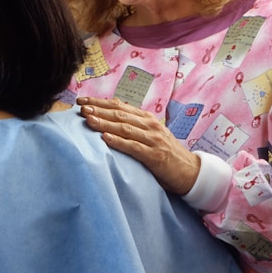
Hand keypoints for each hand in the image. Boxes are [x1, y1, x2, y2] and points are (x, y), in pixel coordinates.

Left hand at [77, 97, 199, 194]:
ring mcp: (153, 140)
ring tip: (88, 119)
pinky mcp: (155, 156)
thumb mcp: (150, 135)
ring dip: (104, 123)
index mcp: (147, 119)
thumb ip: (133, 127)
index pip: (119, 106)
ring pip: (124, 128)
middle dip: (98, 110)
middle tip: (80, 108)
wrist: (191, 171)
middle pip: (119, 114)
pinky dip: (118, 142)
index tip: (82, 101)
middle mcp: (150, 125)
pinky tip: (104, 138)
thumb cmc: (166, 153)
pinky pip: (134, 147)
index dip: (99, 102)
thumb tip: (106, 121)